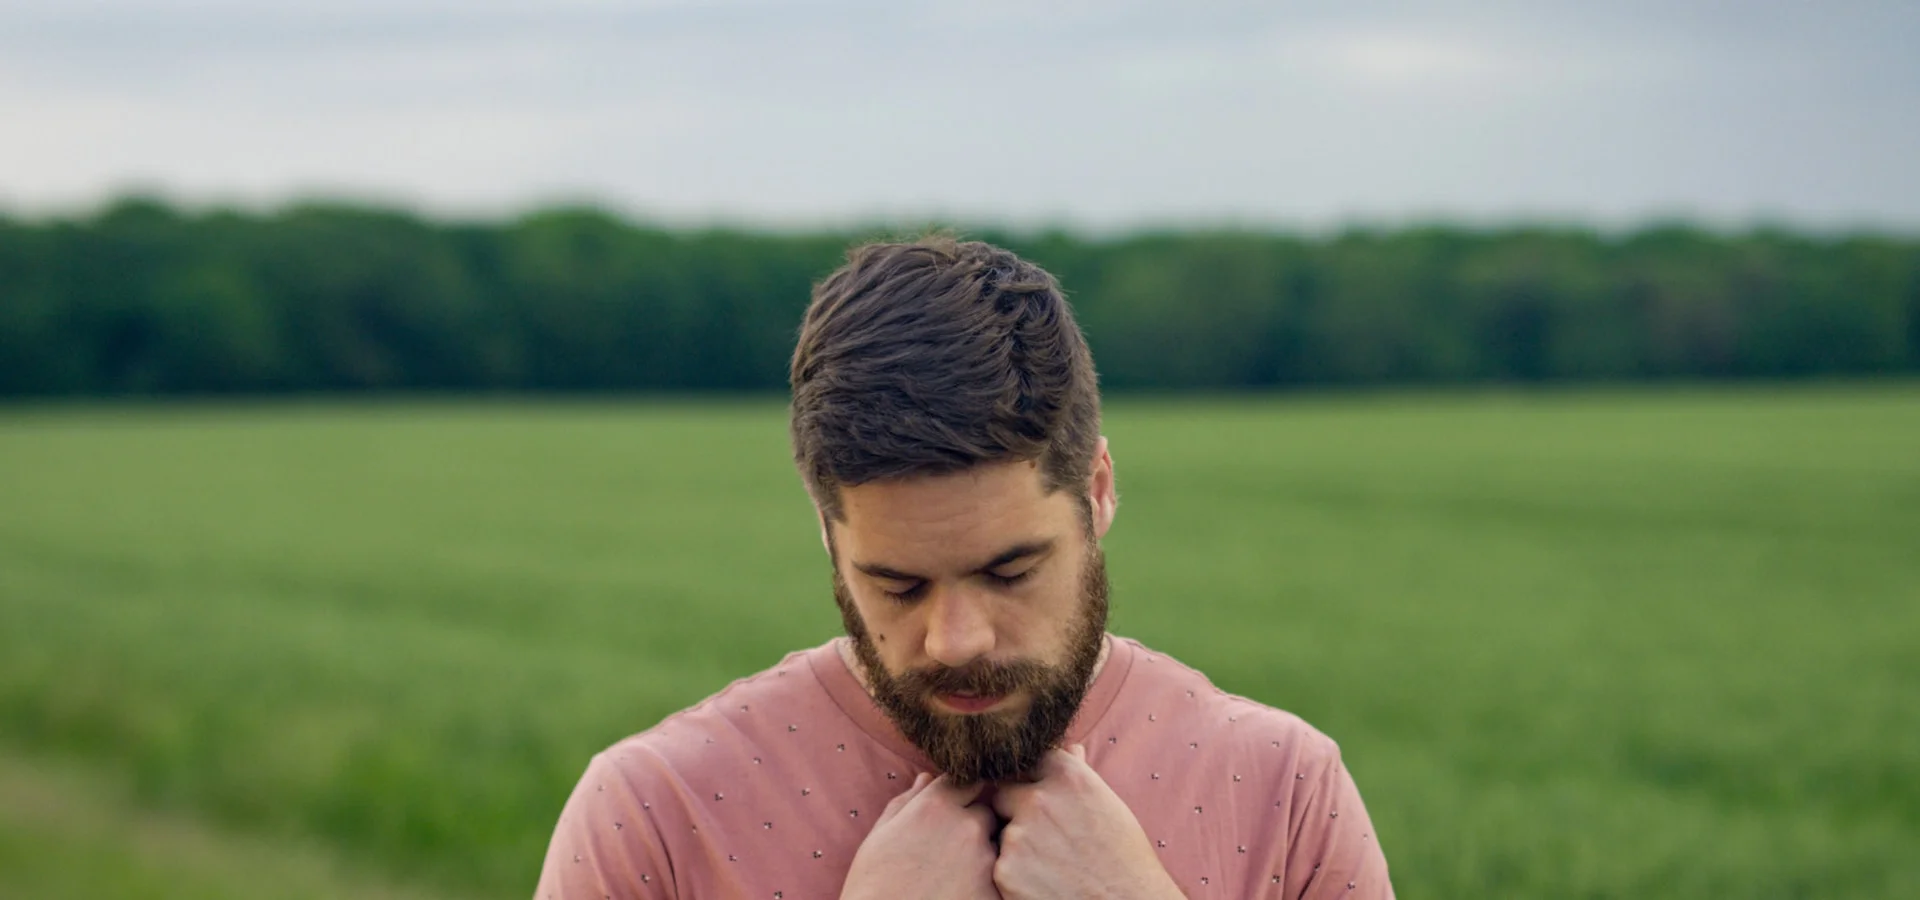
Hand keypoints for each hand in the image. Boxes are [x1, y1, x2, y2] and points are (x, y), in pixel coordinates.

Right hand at [841, 772, 1001, 899]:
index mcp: (936, 806)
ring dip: (980, 856)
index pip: (968, 781)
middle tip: (947, 851)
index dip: (961, 796)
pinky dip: (984, 885)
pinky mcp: (993, 892)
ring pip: (994, 847)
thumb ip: (907, 802)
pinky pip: (998, 880)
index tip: (950, 812)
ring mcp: (985, 861)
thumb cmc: (872, 885)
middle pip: (985, 814)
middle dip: (972, 826)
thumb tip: (926, 778)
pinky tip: (958, 893)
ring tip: (950, 877)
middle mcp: (966, 826)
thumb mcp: (879, 836)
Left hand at [989, 745, 1183, 899]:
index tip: (1043, 797)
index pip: (1031, 761)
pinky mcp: (1005, 871)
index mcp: (1067, 777)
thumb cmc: (1125, 858)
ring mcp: (1018, 836)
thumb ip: (1080, 774)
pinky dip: (1016, 874)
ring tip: (1052, 864)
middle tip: (1043, 836)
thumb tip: (1071, 748)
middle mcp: (1039, 800)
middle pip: (1004, 792)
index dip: (1034, 780)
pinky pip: (1000, 864)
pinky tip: (1044, 882)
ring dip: (1018, 844)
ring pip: (1002, 831)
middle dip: (1015, 810)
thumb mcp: (1108, 805)